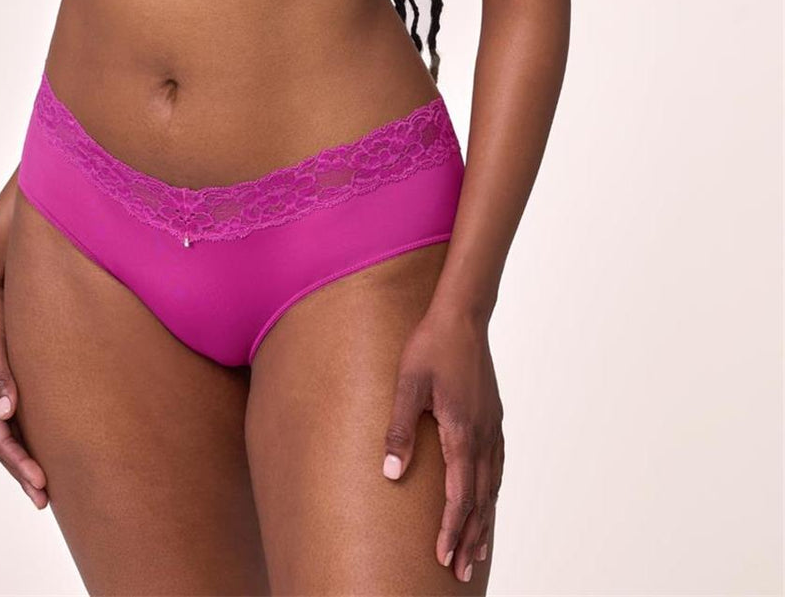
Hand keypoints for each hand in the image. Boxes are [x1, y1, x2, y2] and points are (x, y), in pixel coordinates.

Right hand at [0, 251, 47, 508]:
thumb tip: (7, 413)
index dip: (18, 461)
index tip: (39, 481)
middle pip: (5, 444)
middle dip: (23, 472)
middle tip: (45, 498)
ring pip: (12, 434)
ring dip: (27, 459)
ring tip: (48, 487)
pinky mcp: (11, 380)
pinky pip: (21, 416)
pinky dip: (32, 436)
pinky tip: (49, 448)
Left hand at [381, 308, 503, 581]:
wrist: (462, 315)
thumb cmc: (430, 347)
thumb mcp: (407, 385)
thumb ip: (399, 429)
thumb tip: (389, 472)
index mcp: (461, 432)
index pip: (459, 496)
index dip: (452, 531)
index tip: (443, 559)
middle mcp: (482, 436)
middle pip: (479, 500)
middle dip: (469, 538)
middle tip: (461, 572)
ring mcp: (491, 426)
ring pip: (491, 486)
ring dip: (483, 520)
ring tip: (476, 550)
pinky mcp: (493, 416)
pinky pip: (496, 465)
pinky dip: (491, 492)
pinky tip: (487, 500)